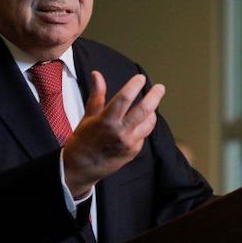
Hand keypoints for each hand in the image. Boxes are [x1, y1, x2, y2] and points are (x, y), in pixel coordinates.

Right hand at [62, 71, 164, 197]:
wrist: (81, 167)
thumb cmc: (83, 140)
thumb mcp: (88, 115)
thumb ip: (97, 94)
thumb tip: (97, 74)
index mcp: (106, 120)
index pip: (125, 98)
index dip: (134, 85)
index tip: (140, 78)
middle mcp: (120, 131)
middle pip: (144, 110)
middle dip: (155, 96)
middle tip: (160, 88)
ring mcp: (128, 143)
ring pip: (149, 123)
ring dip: (152, 112)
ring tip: (151, 105)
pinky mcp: (133, 151)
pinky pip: (144, 135)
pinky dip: (143, 126)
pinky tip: (138, 123)